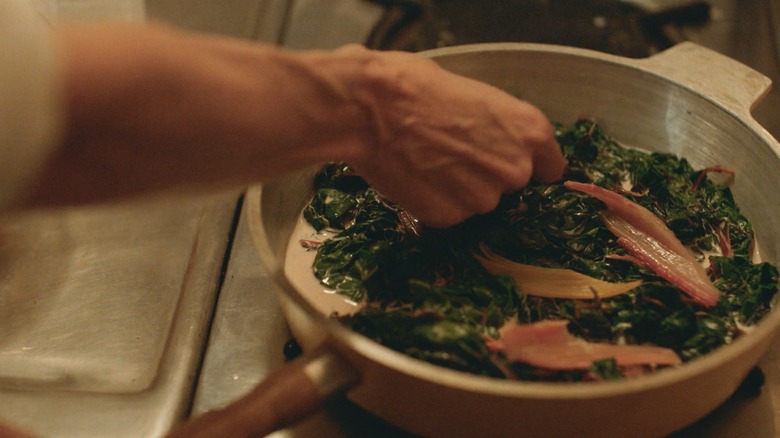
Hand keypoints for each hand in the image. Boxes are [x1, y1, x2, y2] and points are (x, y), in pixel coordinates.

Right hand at [344, 46, 566, 226]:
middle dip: (487, 177)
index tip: (510, 165)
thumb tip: (493, 142)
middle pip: (510, 187)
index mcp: (531, 133)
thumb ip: (498, 128)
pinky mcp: (449, 218)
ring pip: (476, 202)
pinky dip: (433, 202)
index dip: (528, 167)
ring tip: (426, 162)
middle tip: (453, 155)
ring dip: (458, 191)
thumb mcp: (476, 96)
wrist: (372, 109)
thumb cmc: (419, 87)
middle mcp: (515, 171)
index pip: (550, 169)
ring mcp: (482, 199)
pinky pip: (448, 213)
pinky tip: (414, 177)